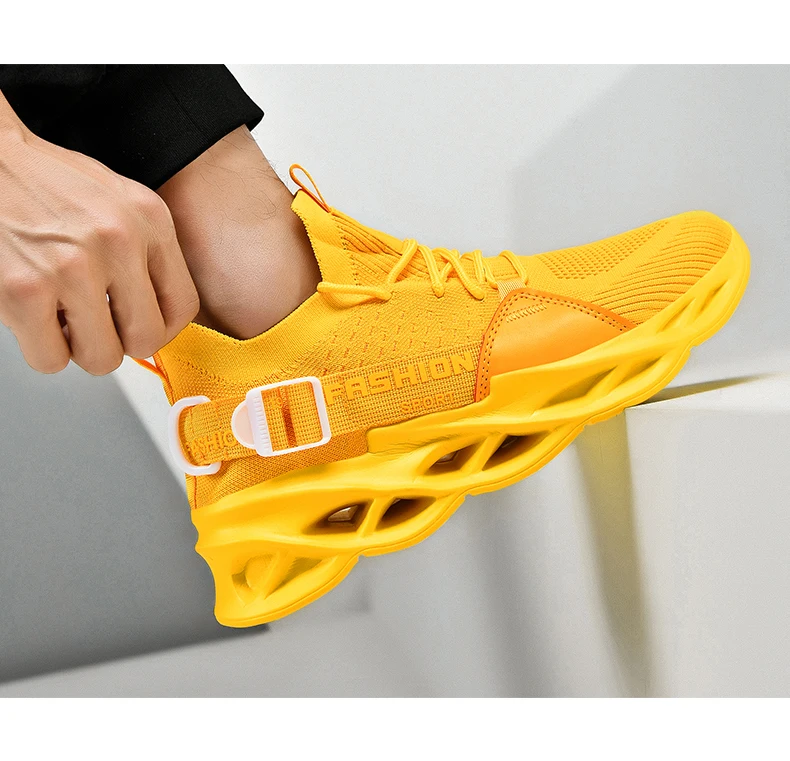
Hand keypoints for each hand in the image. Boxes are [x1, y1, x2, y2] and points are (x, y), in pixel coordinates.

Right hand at [0, 95, 197, 373]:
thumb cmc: (47, 182)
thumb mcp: (119, 202)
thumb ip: (146, 252)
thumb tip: (159, 315)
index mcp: (149, 219)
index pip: (183, 306)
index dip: (161, 328)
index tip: (140, 326)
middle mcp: (117, 241)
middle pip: (146, 339)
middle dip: (121, 342)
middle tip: (99, 326)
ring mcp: (71, 267)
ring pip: (103, 358)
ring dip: (81, 350)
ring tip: (64, 319)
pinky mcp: (24, 291)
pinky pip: (52, 360)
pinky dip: (42, 350)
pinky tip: (36, 318)